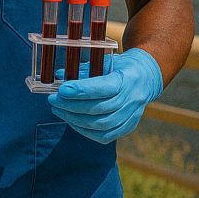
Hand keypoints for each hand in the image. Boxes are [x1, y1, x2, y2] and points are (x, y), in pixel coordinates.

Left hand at [47, 48, 162, 144]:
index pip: (103, 88)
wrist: (145, 78)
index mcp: (127, 79)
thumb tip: (59, 75)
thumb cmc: (120, 67)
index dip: (81, 90)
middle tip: (53, 100)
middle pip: (99, 109)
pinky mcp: (128, 127)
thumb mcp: (105, 61)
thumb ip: (84, 69)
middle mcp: (131, 100)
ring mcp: (131, 116)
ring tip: (58, 110)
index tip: (61, 90)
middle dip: (71, 105)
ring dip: (75, 119)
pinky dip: (85, 130)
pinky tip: (72, 121)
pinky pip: (104, 136)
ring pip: (100, 125)